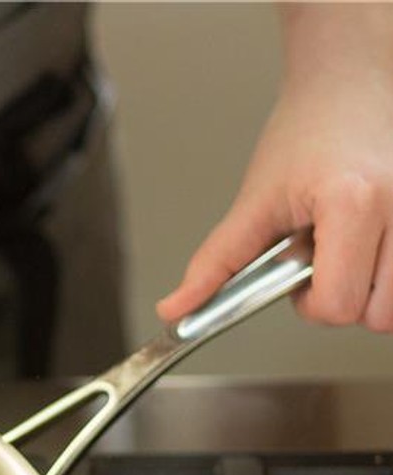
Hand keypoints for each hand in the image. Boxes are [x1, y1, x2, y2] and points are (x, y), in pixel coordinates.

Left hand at [157, 4, 392, 332]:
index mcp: (353, 205)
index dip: (310, 304)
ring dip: (372, 291)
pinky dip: (392, 275)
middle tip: (325, 261)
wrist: (348, 84)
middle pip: (377, 315)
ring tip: (348, 248)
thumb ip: (215, 264)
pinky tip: (371, 242)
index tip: (297, 277)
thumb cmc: (308, 132)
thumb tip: (177, 309)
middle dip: (342, 300)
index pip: (338, 305)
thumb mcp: (253, 202)